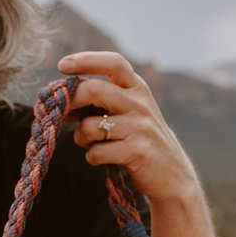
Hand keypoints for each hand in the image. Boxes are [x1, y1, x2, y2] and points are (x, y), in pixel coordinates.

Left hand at [62, 51, 196, 205]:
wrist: (173, 175)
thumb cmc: (141, 140)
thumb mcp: (130, 113)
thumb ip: (102, 102)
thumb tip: (62, 98)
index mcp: (138, 88)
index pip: (114, 63)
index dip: (86, 60)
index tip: (62, 65)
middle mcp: (140, 103)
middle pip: (93, 90)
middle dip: (71, 101)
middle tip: (64, 114)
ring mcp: (140, 127)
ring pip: (89, 125)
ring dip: (81, 137)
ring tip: (90, 143)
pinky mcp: (137, 151)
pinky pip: (96, 152)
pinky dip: (92, 157)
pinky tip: (101, 158)